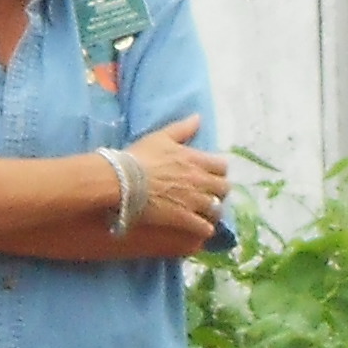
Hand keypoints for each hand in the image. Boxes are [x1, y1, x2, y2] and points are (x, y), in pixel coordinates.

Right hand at [120, 118, 229, 250]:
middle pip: (224, 188)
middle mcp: (200, 180)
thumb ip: (182, 128)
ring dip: (213, 211)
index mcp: (196, 159)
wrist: (124, 181)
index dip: (218, 172)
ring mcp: (194, 201)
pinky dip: (205, 229)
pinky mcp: (184, 218)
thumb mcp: (161, 137)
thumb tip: (198, 117)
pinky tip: (200, 229)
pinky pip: (205, 228)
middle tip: (209, 194)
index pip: (222, 166)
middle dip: (218, 191)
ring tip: (205, 214)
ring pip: (217, 209)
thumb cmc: (140, 157)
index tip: (210, 175)